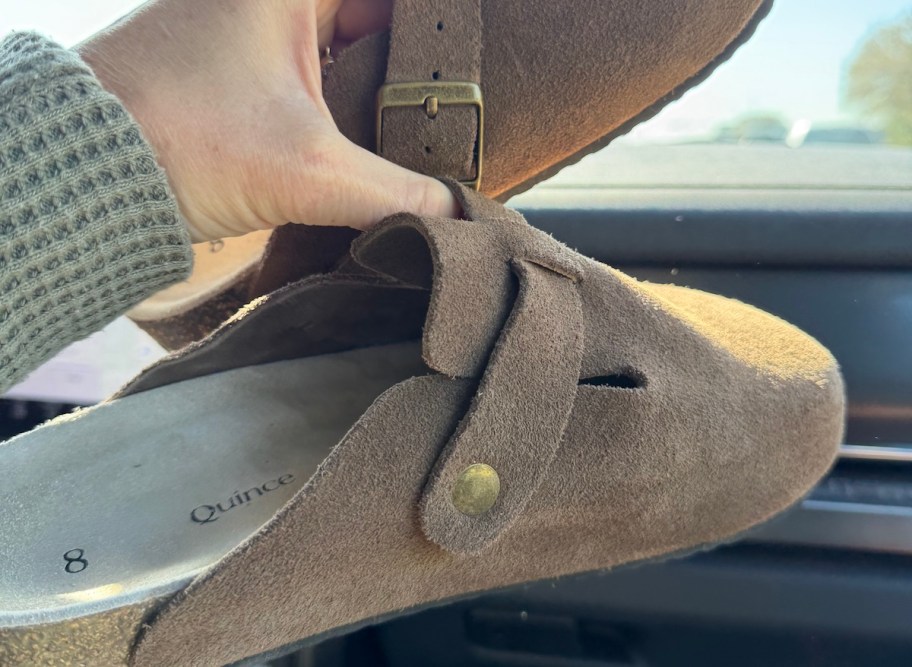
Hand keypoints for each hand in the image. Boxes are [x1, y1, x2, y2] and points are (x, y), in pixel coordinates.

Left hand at [78, 0, 458, 242]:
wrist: (87, 176)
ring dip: (388, 97)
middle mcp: (277, 1)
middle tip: (468, 107)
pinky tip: (386, 152)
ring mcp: (262, 38)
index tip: (484, 62)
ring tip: (437, 134)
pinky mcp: (250, 81)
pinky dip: (354, 116)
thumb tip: (456, 215)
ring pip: (354, 58)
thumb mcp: (306, 169)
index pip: (397, 3)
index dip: (444, 31)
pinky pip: (325, 88)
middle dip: (421, 69)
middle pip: (379, 26)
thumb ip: (394, 193)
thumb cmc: (175, 137)